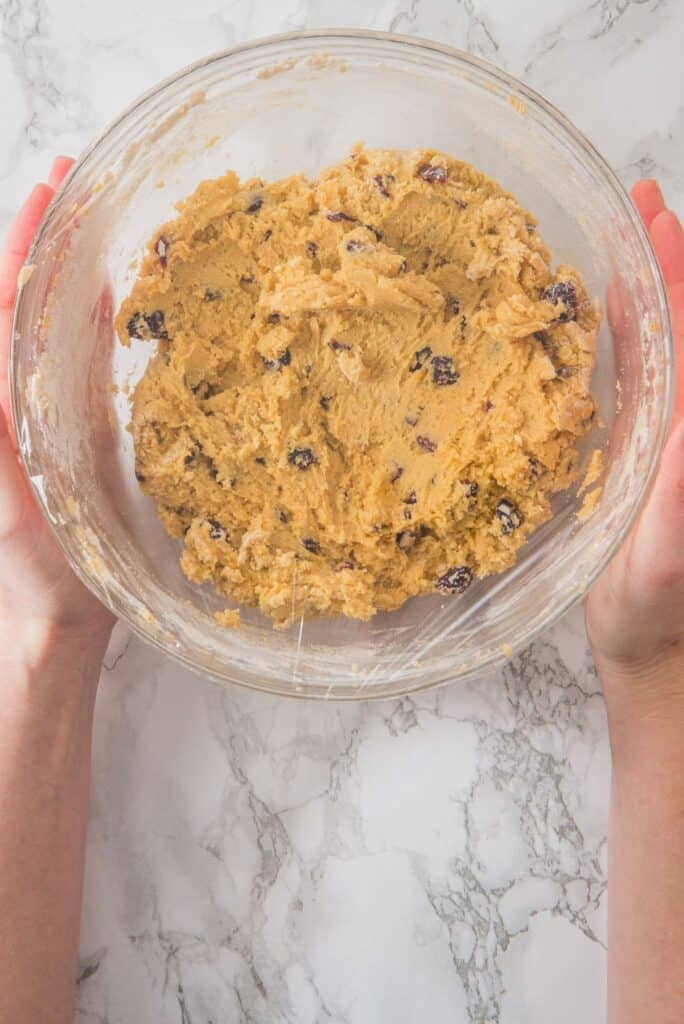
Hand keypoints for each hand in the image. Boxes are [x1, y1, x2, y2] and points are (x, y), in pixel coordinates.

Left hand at [0, 159, 113, 651]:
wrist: (58, 610)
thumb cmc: (34, 560)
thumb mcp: (11, 485)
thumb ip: (5, 424)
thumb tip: (7, 333)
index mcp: (0, 398)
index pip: (5, 301)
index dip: (25, 242)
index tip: (51, 185)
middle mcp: (20, 391)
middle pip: (25, 297)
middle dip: (45, 235)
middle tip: (76, 176)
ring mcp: (49, 404)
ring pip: (53, 321)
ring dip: (71, 266)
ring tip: (95, 214)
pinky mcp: (78, 427)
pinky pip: (83, 357)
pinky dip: (95, 317)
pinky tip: (114, 292)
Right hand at [587, 181, 683, 711]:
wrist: (655, 648)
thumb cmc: (654, 613)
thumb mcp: (663, 560)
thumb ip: (677, 492)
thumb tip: (681, 424)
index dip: (676, 281)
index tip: (656, 221)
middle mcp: (682, 426)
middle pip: (682, 331)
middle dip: (670, 263)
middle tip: (645, 200)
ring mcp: (664, 436)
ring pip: (662, 346)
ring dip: (650, 287)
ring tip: (631, 232)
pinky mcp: (643, 452)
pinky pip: (639, 379)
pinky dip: (629, 334)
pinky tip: (614, 308)